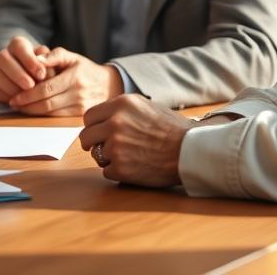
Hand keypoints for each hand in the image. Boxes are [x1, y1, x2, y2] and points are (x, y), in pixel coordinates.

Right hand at [0, 36, 51, 102]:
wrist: (29, 82)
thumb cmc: (43, 69)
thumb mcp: (49, 61)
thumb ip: (50, 59)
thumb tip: (45, 64)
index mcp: (18, 45)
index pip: (20, 47)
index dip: (29, 60)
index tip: (41, 74)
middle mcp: (4, 55)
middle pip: (5, 60)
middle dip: (19, 74)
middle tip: (31, 86)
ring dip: (13, 88)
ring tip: (27, 96)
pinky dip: (7, 97)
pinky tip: (19, 101)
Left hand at [8, 47, 121, 115]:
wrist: (108, 85)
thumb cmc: (85, 69)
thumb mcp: (72, 57)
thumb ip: (54, 56)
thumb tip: (37, 59)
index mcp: (74, 77)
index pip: (46, 89)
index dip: (27, 94)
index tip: (14, 97)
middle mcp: (78, 94)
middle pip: (46, 104)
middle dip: (27, 105)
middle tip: (13, 103)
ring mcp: (81, 107)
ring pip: (51, 114)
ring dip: (33, 113)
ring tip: (20, 108)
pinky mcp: (81, 117)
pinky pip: (58, 119)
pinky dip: (44, 117)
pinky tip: (34, 112)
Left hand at [78, 94, 202, 186]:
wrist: (190, 151)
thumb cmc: (173, 129)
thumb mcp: (146, 106)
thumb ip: (122, 110)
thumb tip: (102, 118)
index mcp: (121, 105)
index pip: (89, 117)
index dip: (93, 126)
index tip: (96, 133)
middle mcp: (114, 123)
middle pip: (86, 136)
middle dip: (92, 143)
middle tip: (102, 148)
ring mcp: (115, 146)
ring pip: (96, 155)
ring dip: (108, 158)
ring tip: (130, 157)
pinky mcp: (120, 168)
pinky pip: (106, 171)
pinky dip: (118, 172)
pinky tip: (135, 167)